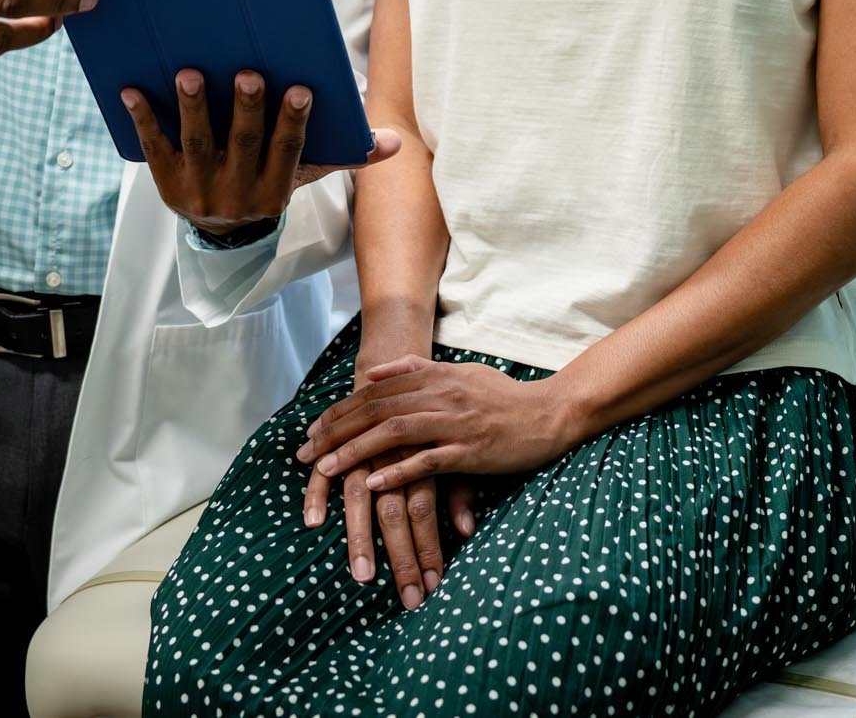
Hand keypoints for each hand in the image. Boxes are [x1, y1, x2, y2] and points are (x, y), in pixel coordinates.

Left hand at [123, 70, 400, 240]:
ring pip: (198, 145)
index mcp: (275, 190)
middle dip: (247, 109)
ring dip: (195, 108)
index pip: (288, 153)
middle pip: (243, 146)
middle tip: (248, 73)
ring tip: (191, 73)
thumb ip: (347, 156)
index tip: (301, 89)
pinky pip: (155, 148)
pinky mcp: (166, 182)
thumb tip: (395, 142)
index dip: (294, 122)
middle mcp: (237, 193)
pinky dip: (144, 118)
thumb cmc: (268, 183)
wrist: (221, 233)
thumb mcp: (306, 176)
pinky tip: (133, 89)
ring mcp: (199, 189)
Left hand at [298, 360, 586, 491]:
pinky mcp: (472, 450)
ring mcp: (456, 423)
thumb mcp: (459, 373)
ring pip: (396, 433)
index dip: (340, 410)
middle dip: (337, 431)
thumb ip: (417, 371)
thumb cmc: (503, 397)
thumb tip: (374, 372)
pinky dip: (399, 471)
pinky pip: (429, 461)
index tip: (311, 430)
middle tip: (306, 452)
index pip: (375, 391)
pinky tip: (374, 484)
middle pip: (377, 410)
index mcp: (435, 377)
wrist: (549, 413)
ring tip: (327, 469)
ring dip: (358, 451)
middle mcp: (441, 395)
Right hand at [303, 442, 476, 610]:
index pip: (426, 510)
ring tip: (362, 577)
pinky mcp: (337, 443)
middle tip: (409, 599)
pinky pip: (323, 472)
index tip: (434, 586)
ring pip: (359, 497)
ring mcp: (362, 450)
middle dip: (403, 559)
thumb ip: (459, 492)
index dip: (430, 548)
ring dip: (361, 539)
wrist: (395, 375)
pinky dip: (316, 494)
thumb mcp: (450, 454)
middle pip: (395, 512)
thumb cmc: (428, 426)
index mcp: (422, 456)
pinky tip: (313, 523)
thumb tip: (468, 530)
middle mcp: (392, 455)